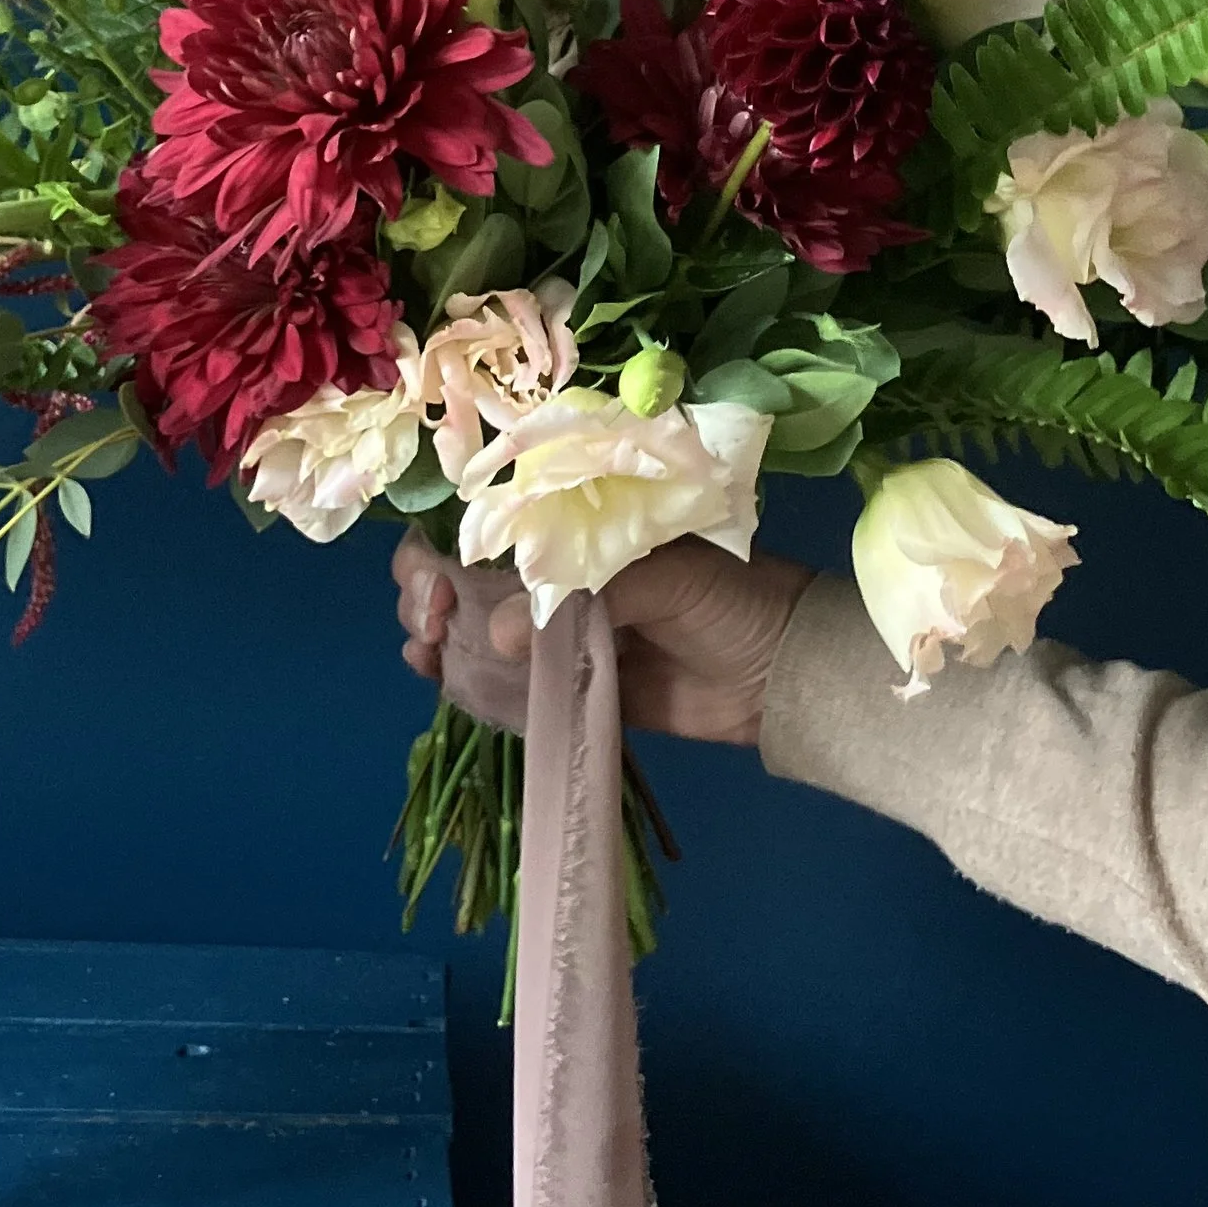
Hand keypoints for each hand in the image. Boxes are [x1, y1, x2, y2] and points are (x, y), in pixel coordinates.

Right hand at [393, 530, 813, 746]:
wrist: (782, 674)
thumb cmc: (734, 597)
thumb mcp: (666, 571)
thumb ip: (585, 594)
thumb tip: (495, 633)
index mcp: (579, 526)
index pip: (492, 520)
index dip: (448, 541)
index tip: (439, 576)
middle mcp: (556, 574)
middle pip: (465, 571)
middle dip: (429, 587)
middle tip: (431, 617)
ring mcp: (556, 633)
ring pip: (470, 625)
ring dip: (432, 631)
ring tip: (425, 647)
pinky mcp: (565, 686)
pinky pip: (501, 682)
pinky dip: (461, 677)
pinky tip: (437, 675)